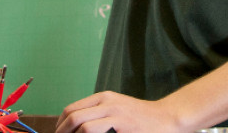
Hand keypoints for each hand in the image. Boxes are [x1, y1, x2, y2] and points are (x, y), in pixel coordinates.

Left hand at [56, 91, 183, 132]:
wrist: (167, 118)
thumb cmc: (141, 118)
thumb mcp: (117, 109)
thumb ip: (99, 114)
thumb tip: (76, 127)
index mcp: (104, 98)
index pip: (72, 109)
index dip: (60, 125)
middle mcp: (107, 103)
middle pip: (73, 117)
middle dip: (62, 132)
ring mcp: (115, 115)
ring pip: (83, 126)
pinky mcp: (122, 127)